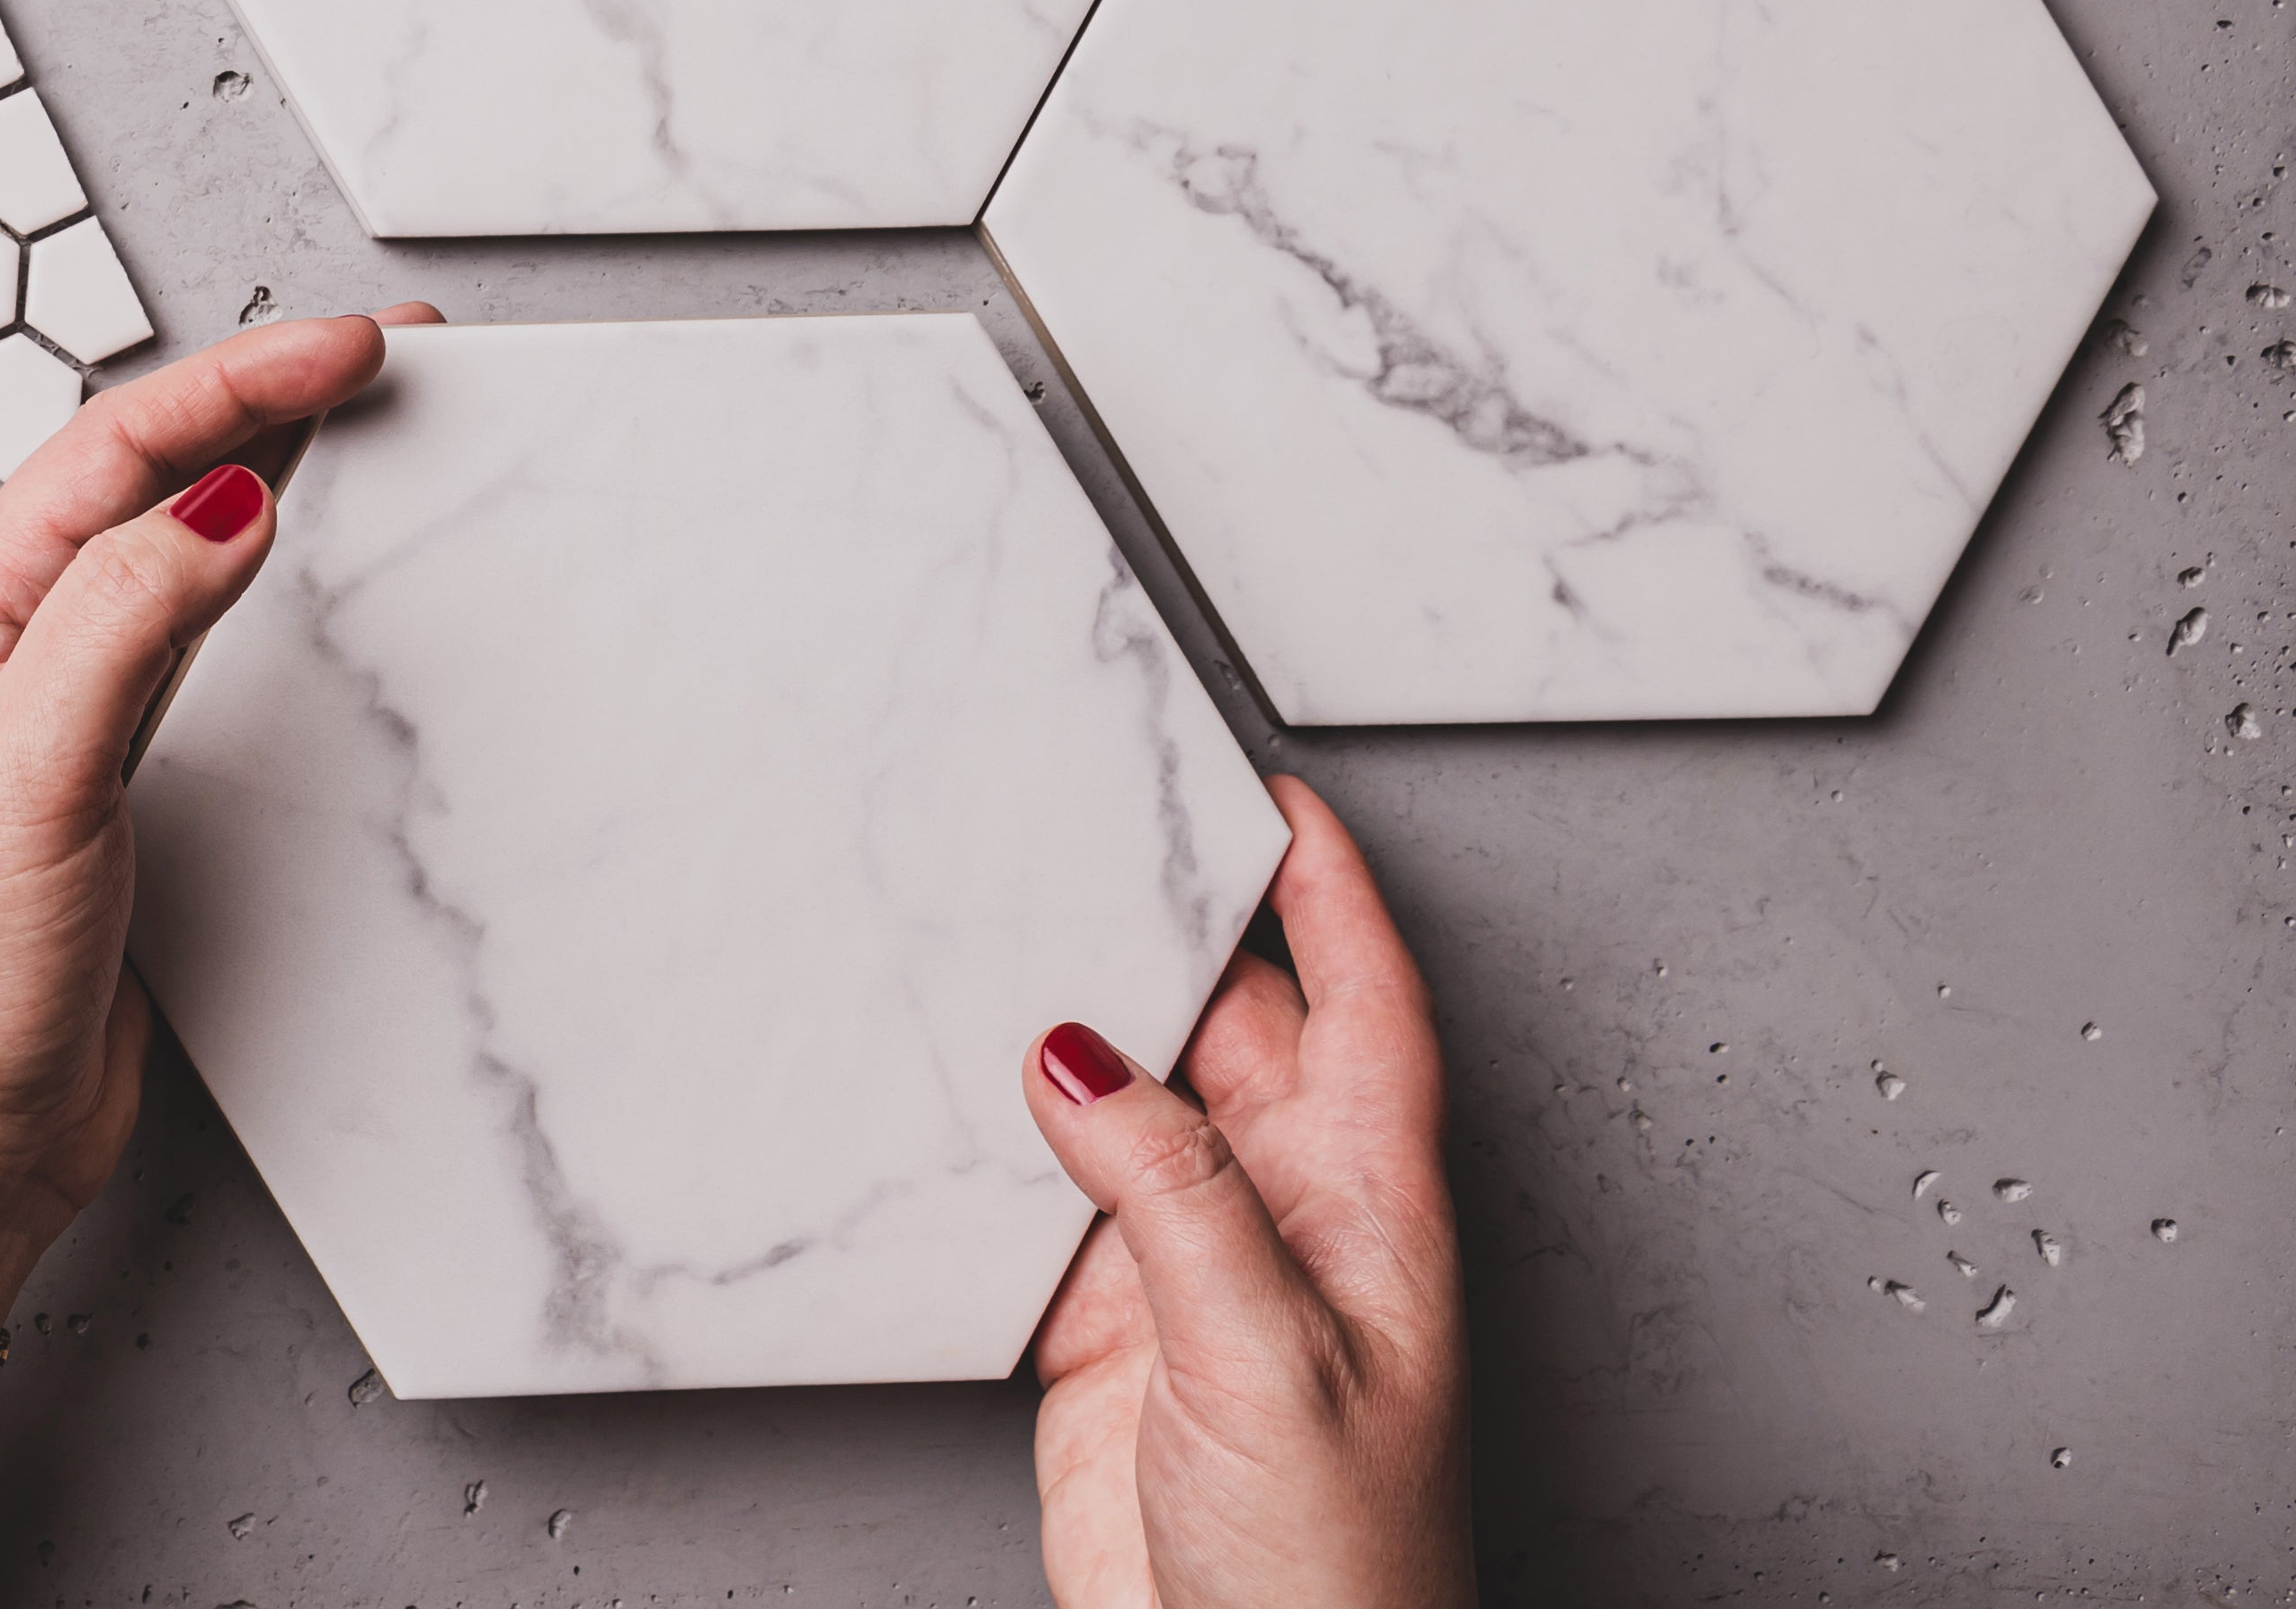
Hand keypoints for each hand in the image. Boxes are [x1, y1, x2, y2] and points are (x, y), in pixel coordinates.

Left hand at [0, 306, 429, 1407]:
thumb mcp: (34, 776)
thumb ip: (123, 624)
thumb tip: (225, 501)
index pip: (119, 447)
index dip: (242, 381)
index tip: (357, 347)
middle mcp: (23, 646)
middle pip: (153, 471)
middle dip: (266, 394)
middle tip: (388, 351)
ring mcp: (75, 711)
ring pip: (184, 544)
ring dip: (273, 467)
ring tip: (367, 416)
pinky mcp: (124, 781)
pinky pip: (208, 638)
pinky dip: (273, 577)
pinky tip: (313, 566)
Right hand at [1022, 776, 1473, 1608]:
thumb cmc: (1342, 1573)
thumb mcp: (1269, 1355)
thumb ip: (1174, 1192)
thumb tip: (1078, 1051)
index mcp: (1371, 1208)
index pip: (1363, 1005)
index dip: (1329, 894)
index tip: (1273, 794)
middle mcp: (1289, 1223)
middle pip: (1233, 1034)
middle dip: (1171, 934)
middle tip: (1084, 834)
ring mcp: (1197, 1277)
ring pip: (1131, 1109)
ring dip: (1074, 1034)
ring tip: (999, 936)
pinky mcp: (1111, 1334)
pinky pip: (1051, 1203)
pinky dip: (1000, 1146)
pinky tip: (953, 1103)